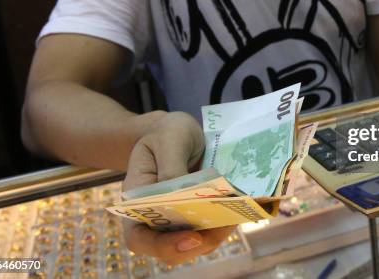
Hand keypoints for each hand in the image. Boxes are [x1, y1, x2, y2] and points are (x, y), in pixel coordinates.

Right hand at [121, 111, 234, 265]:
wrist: (175, 130)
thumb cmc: (165, 132)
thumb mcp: (168, 139)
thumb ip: (172, 166)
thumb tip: (185, 194)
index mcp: (137, 199)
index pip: (139, 237)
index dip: (162, 246)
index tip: (191, 238)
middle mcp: (155, 215)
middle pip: (171, 248)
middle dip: (199, 243)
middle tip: (225, 224)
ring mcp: (178, 217)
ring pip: (195, 243)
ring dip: (217, 234)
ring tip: (237, 214)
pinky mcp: (198, 213)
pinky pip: (210, 229)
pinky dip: (225, 223)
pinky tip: (241, 208)